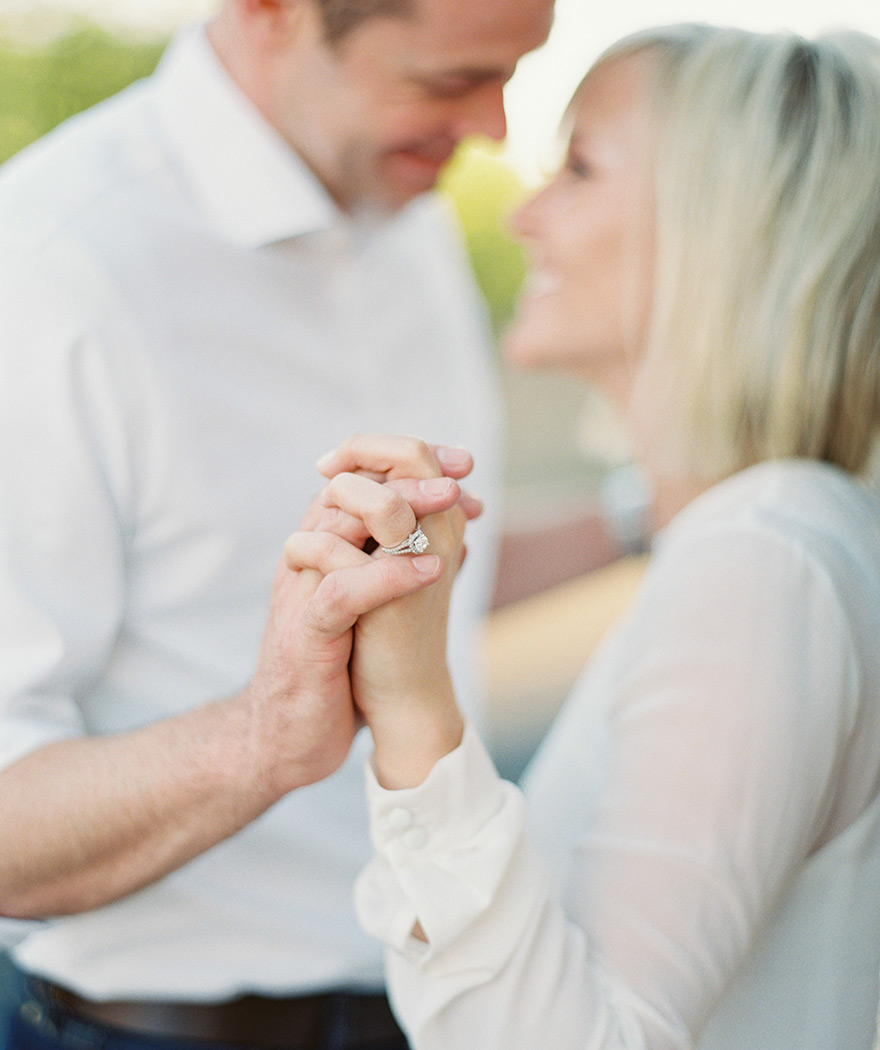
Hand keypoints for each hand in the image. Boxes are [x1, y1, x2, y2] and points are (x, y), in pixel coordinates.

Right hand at [287, 435, 478, 785]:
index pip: (355, 485)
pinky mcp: (305, 636)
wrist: (291, 737)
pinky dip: (387, 576)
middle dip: (406, 474)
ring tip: (451, 499)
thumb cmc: (335, 673)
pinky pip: (342, 593)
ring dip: (400, 509)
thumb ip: (397, 570)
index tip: (462, 463)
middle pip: (345, 493)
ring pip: (337, 529)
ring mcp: (300, 596)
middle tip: (460, 469)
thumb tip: (458, 542)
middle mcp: (303, 563)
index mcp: (319, 553)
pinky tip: (433, 570)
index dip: (408, 466)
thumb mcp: (368, 610)